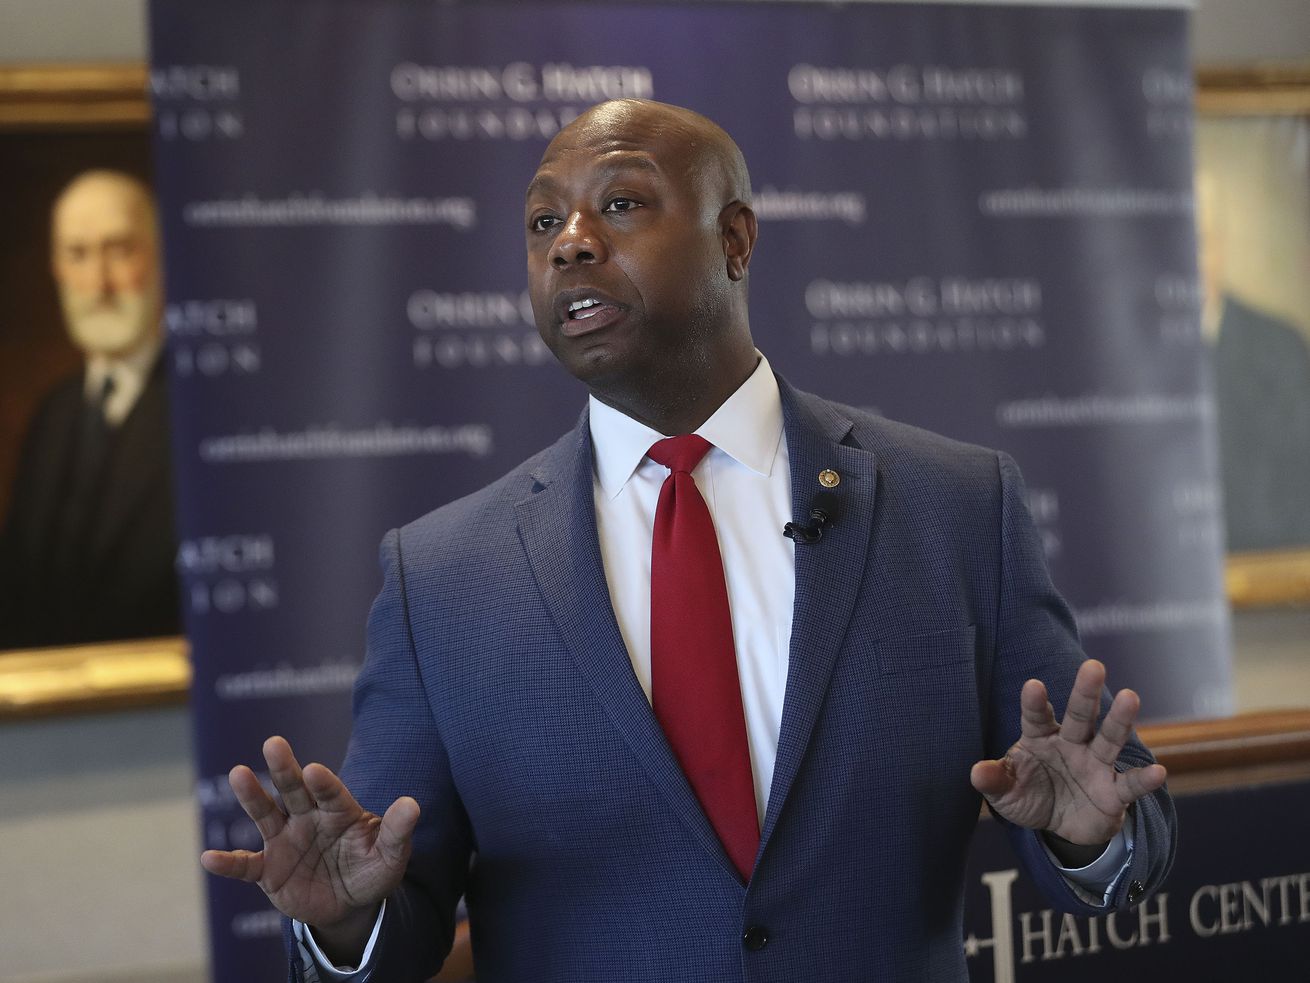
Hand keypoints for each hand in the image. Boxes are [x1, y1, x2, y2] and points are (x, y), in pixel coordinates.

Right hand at [200, 736, 417, 956]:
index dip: (323, 782)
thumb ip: (398, 832)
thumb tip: (413, 804)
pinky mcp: (269, 870)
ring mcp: (285, 841)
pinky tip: (210, 858)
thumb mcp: (390, 856)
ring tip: (239, 773)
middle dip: (284, 768)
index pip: (331, 792)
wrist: (350, 904)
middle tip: (274, 743)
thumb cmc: (372, 870)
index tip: (314, 770)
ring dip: (252, 796)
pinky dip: (228, 863)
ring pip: (266, 814)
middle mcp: (308, 817)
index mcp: (339, 811)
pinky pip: (245, 865)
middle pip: (294, 790)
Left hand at [970, 659, 1166, 846]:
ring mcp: (1095, 765)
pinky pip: (1130, 784)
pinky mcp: (1114, 793)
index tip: (1033, 685)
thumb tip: (976, 773)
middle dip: (1085, 693)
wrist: (1060, 826)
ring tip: (1131, 697)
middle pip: (1079, 716)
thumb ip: (994, 780)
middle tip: (1093, 666)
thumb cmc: (1029, 795)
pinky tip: (1158, 772)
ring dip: (1120, 720)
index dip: (1035, 702)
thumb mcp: (1006, 792)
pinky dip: (1144, 780)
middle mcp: (1071, 744)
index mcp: (1040, 738)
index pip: (1036, 717)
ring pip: (1109, 739)